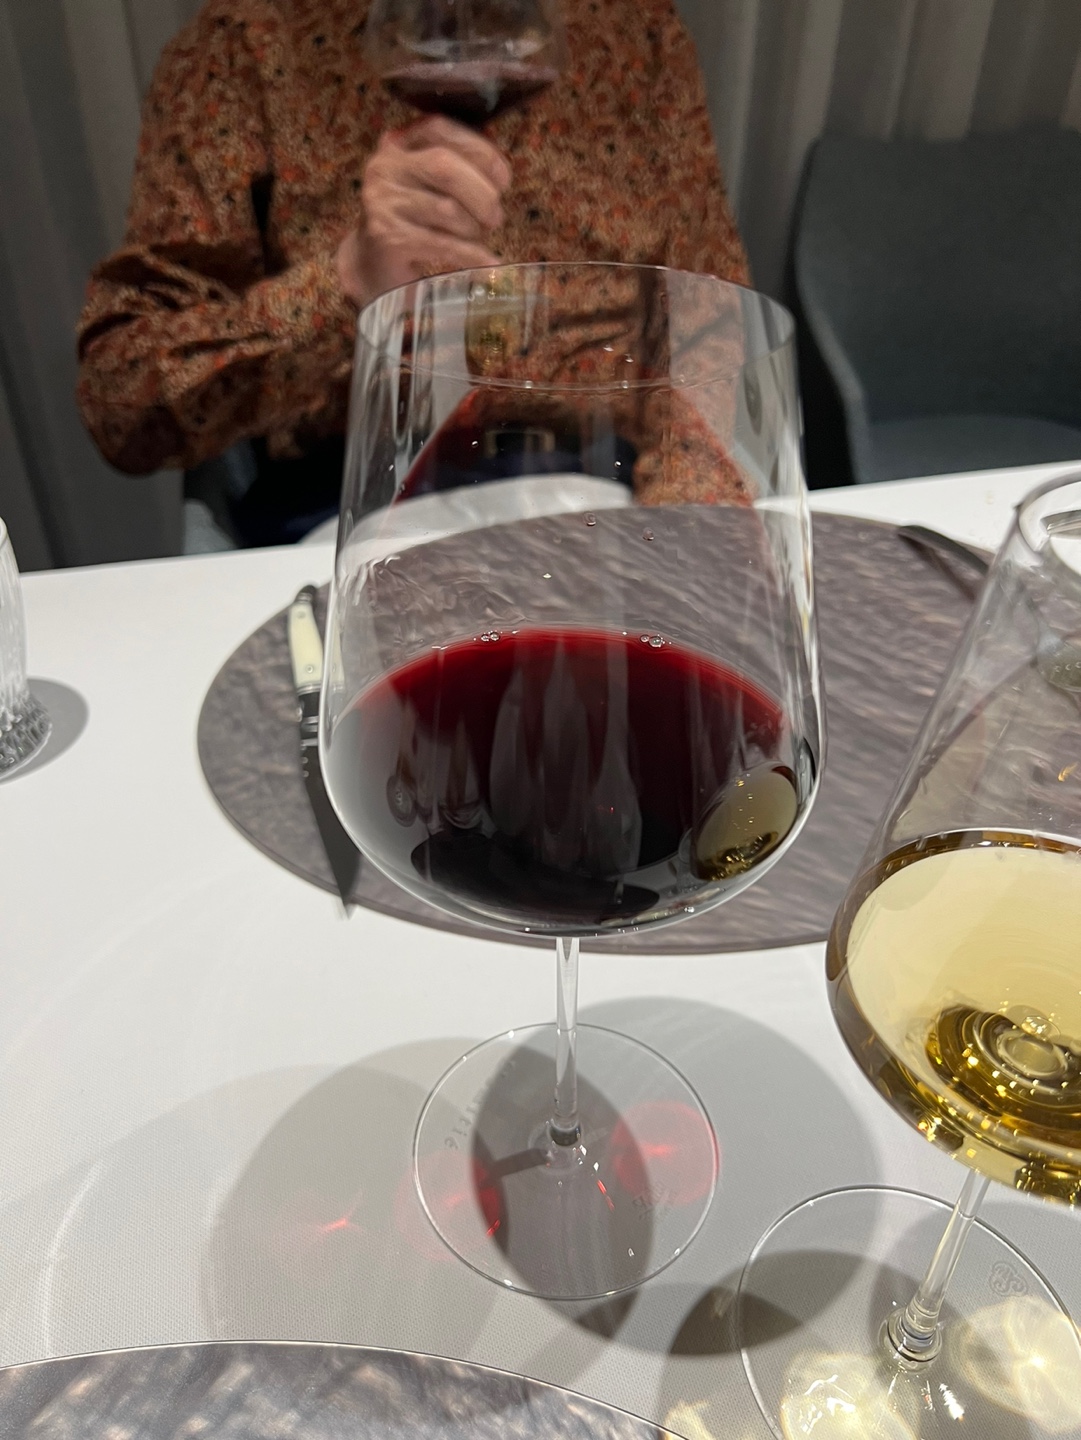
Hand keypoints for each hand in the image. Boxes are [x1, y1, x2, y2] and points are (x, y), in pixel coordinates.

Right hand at [337, 116, 512, 306]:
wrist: (372, 265)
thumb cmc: (413, 221)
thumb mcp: (430, 185)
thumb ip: (459, 167)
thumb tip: (500, 174)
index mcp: (397, 144)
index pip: (440, 129)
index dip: (479, 150)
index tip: (503, 179)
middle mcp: (385, 168)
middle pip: (444, 167)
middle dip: (482, 193)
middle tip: (495, 218)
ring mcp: (383, 203)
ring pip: (446, 209)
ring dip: (474, 227)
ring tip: (480, 237)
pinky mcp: (388, 238)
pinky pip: (443, 244)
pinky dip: (473, 255)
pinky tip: (488, 262)